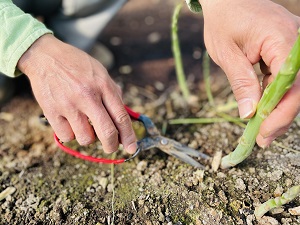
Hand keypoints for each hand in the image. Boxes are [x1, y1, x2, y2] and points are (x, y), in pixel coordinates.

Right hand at [17, 34, 136, 153]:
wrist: (46, 57)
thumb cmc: (78, 66)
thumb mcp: (101, 73)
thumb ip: (113, 94)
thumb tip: (124, 119)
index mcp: (103, 85)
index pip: (120, 116)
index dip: (128, 135)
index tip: (132, 148)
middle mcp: (87, 96)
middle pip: (106, 132)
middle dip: (112, 145)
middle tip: (111, 147)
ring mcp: (68, 105)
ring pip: (86, 139)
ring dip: (89, 137)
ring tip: (85, 125)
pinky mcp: (51, 112)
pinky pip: (67, 137)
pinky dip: (71, 134)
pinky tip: (70, 123)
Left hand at [200, 0, 299, 146]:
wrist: (225, 1)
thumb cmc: (223, 21)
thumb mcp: (227, 54)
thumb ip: (241, 83)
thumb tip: (249, 113)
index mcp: (282, 39)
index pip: (291, 82)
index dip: (280, 112)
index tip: (263, 133)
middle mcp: (296, 42)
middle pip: (297, 88)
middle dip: (280, 116)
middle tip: (262, 138)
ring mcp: (294, 46)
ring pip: (293, 86)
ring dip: (278, 109)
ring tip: (262, 130)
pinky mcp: (286, 51)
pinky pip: (286, 78)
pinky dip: (275, 96)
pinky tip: (263, 110)